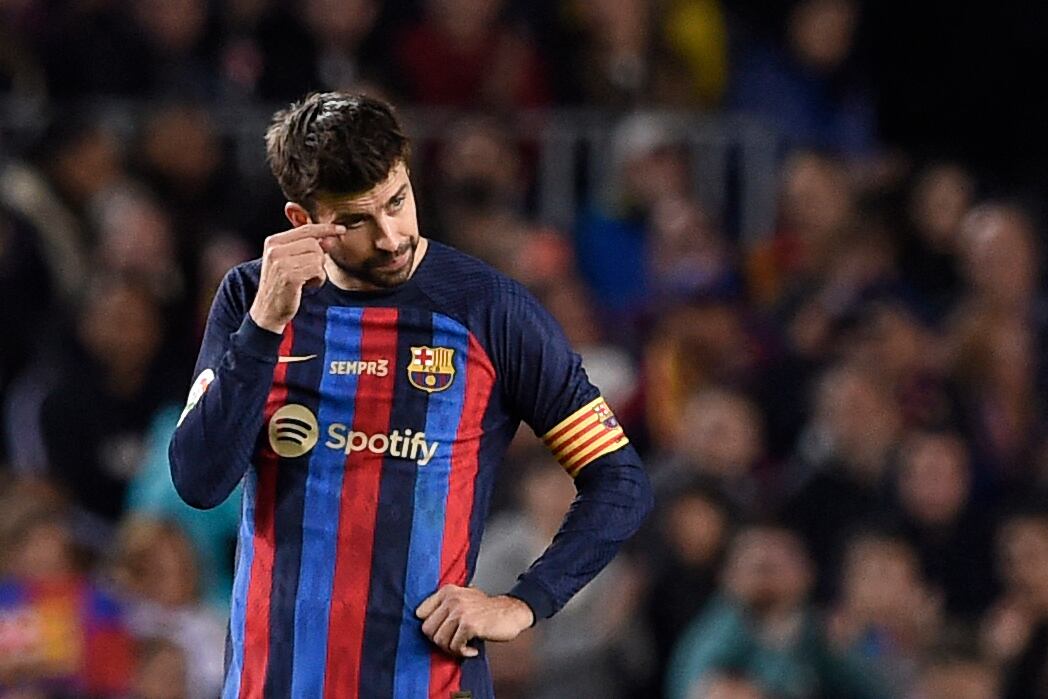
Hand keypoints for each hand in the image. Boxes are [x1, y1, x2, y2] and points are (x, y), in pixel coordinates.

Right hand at [249, 224, 343, 333]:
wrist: (268, 311)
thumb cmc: (283, 287)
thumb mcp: (290, 262)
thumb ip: (307, 248)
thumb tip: (330, 238)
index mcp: (273, 242)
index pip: (305, 229)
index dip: (325, 229)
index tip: (341, 229)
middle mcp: (274, 249)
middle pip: (314, 243)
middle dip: (319, 258)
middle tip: (308, 273)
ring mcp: (280, 262)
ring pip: (317, 256)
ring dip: (318, 271)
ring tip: (305, 280)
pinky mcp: (289, 275)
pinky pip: (317, 270)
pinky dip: (318, 280)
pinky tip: (306, 287)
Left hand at [416, 585, 533, 657]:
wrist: (512, 612)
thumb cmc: (487, 608)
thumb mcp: (463, 597)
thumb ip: (444, 605)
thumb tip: (423, 621)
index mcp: (447, 591)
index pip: (420, 613)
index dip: (431, 627)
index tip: (442, 632)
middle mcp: (452, 599)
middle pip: (428, 629)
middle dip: (440, 641)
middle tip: (454, 643)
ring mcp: (460, 611)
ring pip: (439, 640)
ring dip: (451, 649)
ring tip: (463, 647)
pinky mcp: (469, 625)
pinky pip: (455, 646)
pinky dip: (463, 652)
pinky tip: (472, 649)